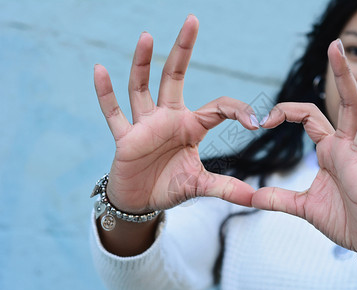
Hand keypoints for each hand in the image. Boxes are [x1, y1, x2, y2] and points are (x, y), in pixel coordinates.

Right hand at [94, 15, 257, 213]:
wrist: (140, 202)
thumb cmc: (168, 187)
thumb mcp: (199, 186)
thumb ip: (224, 188)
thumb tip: (253, 198)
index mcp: (190, 127)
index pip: (217, 108)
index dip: (238, 111)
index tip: (256, 123)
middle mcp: (168, 118)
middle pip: (174, 77)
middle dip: (182, 50)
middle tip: (192, 20)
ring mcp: (145, 125)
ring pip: (142, 88)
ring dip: (142, 63)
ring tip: (147, 36)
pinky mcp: (125, 138)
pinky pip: (114, 113)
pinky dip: (105, 94)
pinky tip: (100, 70)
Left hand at [252, 40, 356, 261]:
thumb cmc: (341, 218)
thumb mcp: (303, 206)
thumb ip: (279, 198)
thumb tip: (251, 198)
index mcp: (331, 150)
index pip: (310, 117)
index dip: (287, 111)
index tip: (264, 119)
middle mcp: (348, 149)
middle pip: (346, 105)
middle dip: (342, 76)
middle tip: (335, 45)